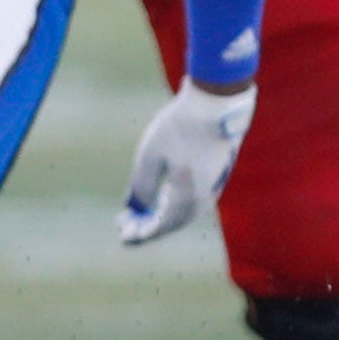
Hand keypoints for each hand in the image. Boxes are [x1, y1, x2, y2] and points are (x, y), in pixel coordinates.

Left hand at [118, 80, 255, 244]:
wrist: (216, 104)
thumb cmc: (180, 126)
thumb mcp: (151, 155)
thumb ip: (142, 186)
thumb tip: (133, 209)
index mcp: (188, 197)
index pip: (162, 226)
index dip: (141, 233)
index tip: (123, 236)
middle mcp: (204, 199)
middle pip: (173, 223)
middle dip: (148, 227)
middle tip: (124, 225)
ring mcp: (213, 188)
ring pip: (184, 214)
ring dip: (160, 217)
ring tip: (138, 215)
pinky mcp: (215, 177)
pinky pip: (193, 202)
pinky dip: (173, 206)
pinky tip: (161, 199)